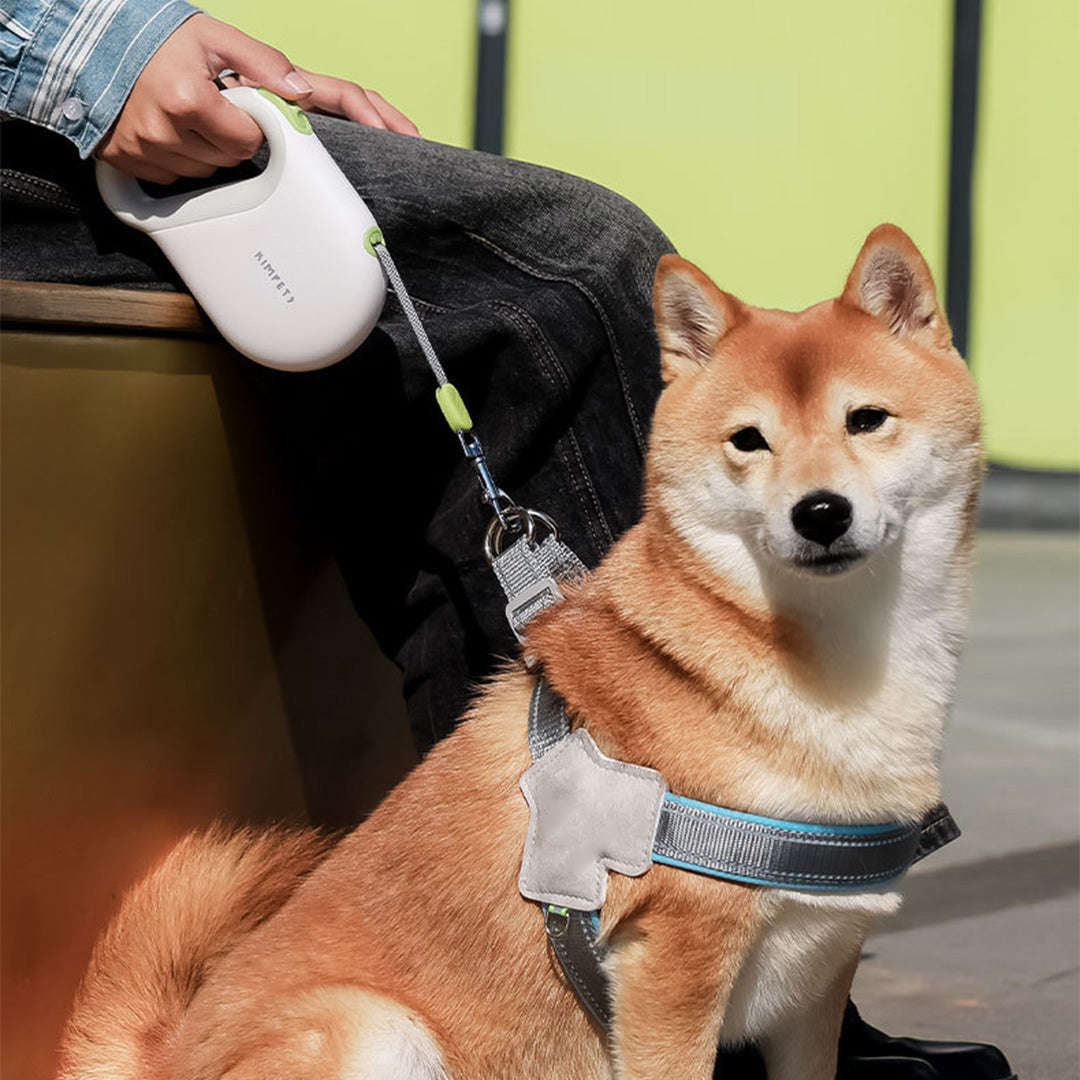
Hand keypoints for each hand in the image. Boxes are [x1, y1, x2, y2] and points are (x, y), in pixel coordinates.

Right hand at [96, 13, 417, 183]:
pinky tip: (166, 129)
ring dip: (202, 149)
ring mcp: (142, 149)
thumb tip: (301, 91)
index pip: (248, 141)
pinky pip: (171, 176)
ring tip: (186, 114)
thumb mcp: (214, 37)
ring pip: (202, 172)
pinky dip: (175, 157)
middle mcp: (163, 131)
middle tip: (209, 106)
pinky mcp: (126, 161)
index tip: (234, 105)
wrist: (90, 39)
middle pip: (227, 160)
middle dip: (227, 137)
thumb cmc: (154, 36)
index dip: (248, 124)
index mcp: (189, 101)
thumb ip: (263, 62)